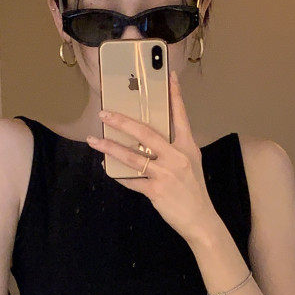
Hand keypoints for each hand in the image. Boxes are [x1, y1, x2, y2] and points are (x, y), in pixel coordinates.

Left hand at [87, 70, 219, 244]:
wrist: (200, 219)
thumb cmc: (193, 190)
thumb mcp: (190, 164)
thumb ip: (173, 149)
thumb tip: (147, 139)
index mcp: (187, 146)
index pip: (180, 115)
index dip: (174, 94)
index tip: (167, 75)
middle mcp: (177, 156)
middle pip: (146, 133)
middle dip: (122, 122)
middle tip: (105, 112)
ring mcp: (166, 173)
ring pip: (132, 156)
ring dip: (110, 147)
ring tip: (94, 140)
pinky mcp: (156, 190)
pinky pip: (131, 180)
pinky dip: (117, 175)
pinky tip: (106, 168)